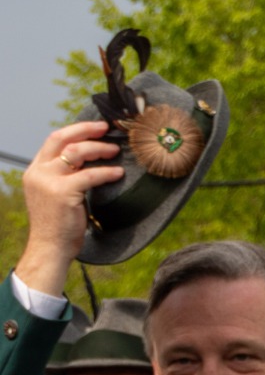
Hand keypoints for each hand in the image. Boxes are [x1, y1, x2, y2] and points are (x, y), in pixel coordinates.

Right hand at [14, 122, 121, 294]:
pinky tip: (118, 173)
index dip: (77, 130)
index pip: (54, 140)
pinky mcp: (62, 192)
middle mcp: (38, 172)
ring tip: (115, 151)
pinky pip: (90, 175)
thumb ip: (65, 174)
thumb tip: (89, 156)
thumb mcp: (56, 192)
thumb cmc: (59, 222)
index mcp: (35, 170)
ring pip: (76, 152)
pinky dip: (107, 172)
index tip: (97, 127)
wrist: (50, 247)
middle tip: (107, 130)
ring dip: (99, 148)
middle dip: (86, 130)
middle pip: (62, 139)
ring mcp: (48, 181)